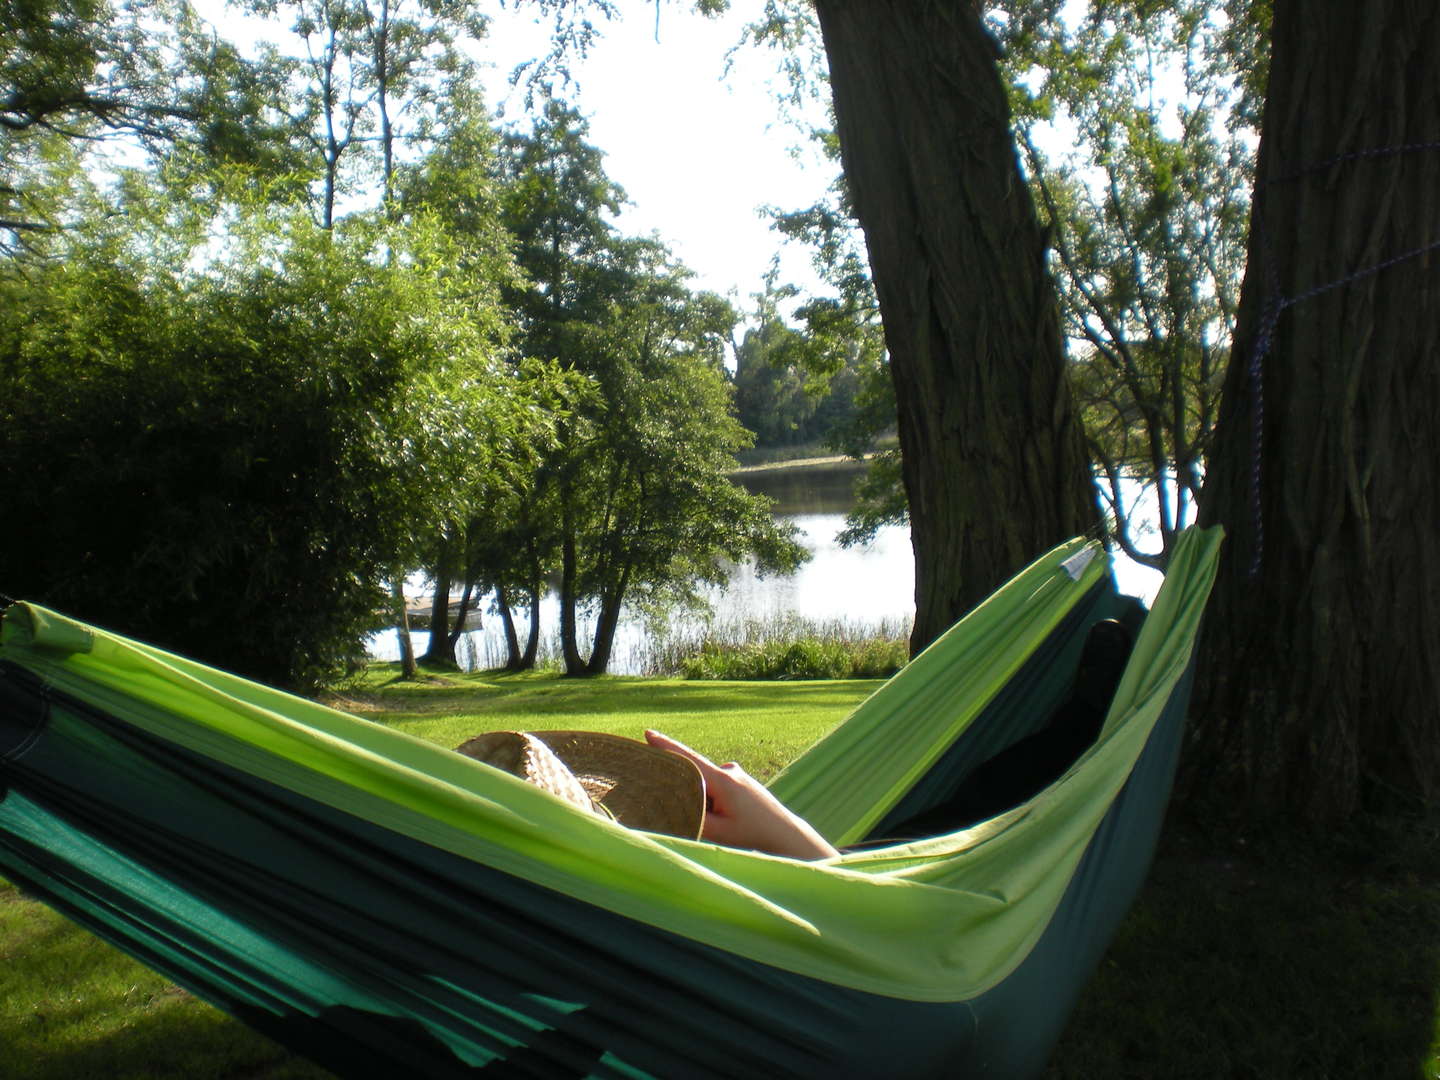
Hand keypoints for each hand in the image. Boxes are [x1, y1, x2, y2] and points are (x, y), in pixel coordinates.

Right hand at [644, 731, 838, 860]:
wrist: (786, 835)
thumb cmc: (753, 835)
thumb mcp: (718, 833)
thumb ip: (692, 816)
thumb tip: (672, 805)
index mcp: (722, 780)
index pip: (688, 759)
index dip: (666, 746)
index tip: (647, 733)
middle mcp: (729, 770)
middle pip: (695, 776)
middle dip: (690, 794)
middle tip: (708, 817)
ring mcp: (737, 773)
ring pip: (707, 786)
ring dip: (706, 802)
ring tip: (728, 824)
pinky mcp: (741, 779)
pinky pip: (717, 787)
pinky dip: (715, 800)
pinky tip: (731, 819)